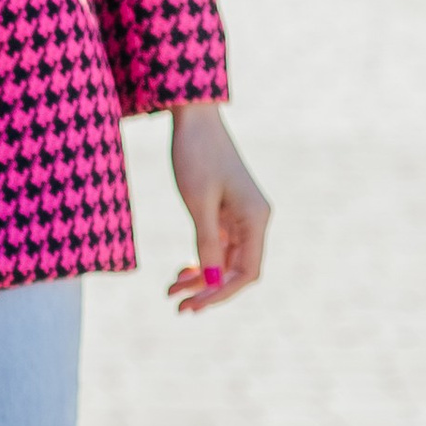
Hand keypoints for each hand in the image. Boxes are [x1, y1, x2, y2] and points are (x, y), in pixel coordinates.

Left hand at [165, 101, 268, 312]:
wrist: (194, 118)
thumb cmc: (195, 155)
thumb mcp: (198, 202)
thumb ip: (205, 243)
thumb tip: (208, 283)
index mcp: (256, 219)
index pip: (246, 273)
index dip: (220, 293)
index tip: (192, 306)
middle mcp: (254, 221)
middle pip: (235, 271)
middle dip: (207, 290)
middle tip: (176, 307)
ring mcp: (241, 217)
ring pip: (223, 260)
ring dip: (199, 278)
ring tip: (170, 292)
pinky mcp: (226, 211)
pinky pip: (216, 246)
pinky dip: (199, 260)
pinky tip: (180, 273)